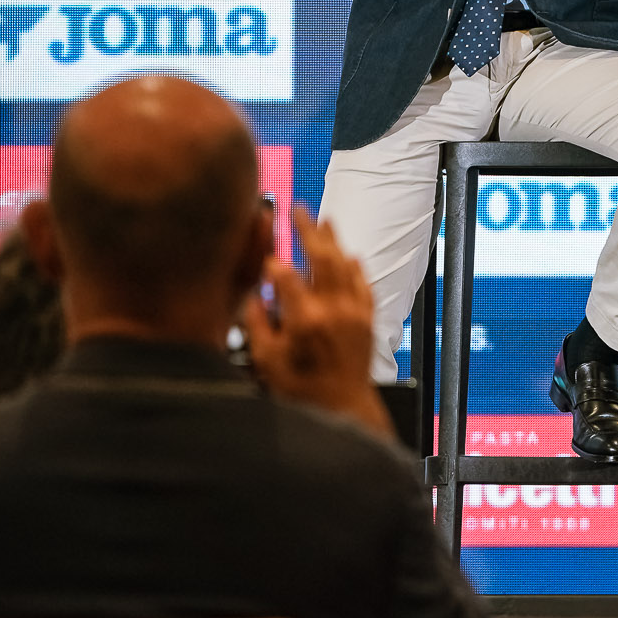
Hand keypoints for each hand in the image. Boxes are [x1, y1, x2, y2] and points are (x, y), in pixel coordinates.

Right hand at [242, 207, 392, 438]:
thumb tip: (250, 295)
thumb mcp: (267, 361)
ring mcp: (354, 313)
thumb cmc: (302, 390)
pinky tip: (350, 255)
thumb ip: (257, 324)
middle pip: (322, 258)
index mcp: (305, 320)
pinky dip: (356, 266)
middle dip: (308, 231)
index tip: (264, 253)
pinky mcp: (367, 319)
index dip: (273, 260)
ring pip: (345, 265)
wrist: (343, 408)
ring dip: (334, 240)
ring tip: (324, 219)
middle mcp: (333, 310)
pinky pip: (363, 284)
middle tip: (299, 210)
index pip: (286, 275)